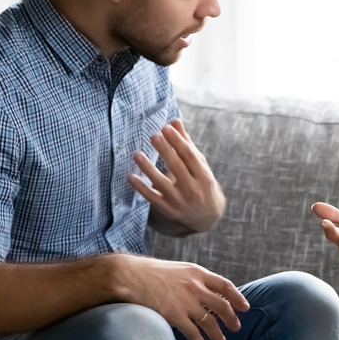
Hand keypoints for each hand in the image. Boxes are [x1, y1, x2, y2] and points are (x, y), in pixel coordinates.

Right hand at [120, 255, 249, 339]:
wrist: (131, 275)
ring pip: (210, 322)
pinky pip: (193, 333)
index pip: (225, 285)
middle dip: (231, 318)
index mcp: (197, 272)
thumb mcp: (179, 269)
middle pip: (222, 306)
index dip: (238, 297)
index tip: (245, 307)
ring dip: (218, 334)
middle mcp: (195, 286)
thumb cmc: (152, 272)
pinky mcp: (175, 315)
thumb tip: (206, 290)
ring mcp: (186, 301)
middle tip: (235, 327)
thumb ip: (193, 279)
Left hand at [130, 120, 224, 234]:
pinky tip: (131, 177)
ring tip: (137, 155)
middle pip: (177, 167)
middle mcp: (193, 190)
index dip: (178, 141)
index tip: (166, 128)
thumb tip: (174, 121)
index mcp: (204, 176)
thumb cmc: (202, 185)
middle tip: (153, 136)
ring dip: (149, 169)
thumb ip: (186, 144)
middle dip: (165, 151)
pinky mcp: (168, 211)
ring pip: (162, 183)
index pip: (189, 156)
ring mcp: (180, 202)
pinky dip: (141, 188)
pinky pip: (152, 198)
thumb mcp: (200, 166)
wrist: (207, 218)